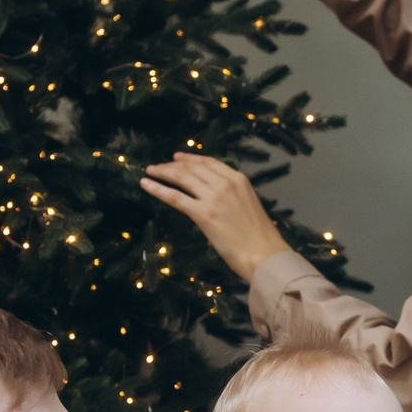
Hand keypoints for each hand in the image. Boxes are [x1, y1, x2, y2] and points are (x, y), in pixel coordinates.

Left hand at [140, 152, 292, 283]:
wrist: (265, 254)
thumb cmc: (260, 237)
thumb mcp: (249, 205)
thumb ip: (233, 196)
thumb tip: (215, 197)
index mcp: (239, 179)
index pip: (209, 162)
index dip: (191, 159)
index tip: (178, 158)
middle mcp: (225, 183)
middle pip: (193, 168)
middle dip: (173, 165)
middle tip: (159, 166)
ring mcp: (213, 197)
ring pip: (182, 178)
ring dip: (163, 172)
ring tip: (150, 171)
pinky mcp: (203, 214)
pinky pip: (175, 197)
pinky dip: (158, 189)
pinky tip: (146, 184)